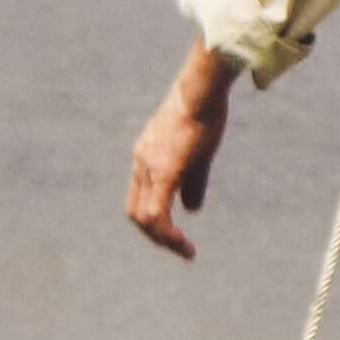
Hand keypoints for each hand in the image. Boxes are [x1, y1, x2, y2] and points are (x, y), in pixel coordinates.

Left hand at [125, 43, 238, 259]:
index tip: (175, 232)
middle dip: (156, 236)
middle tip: (179, 247)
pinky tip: (185, 246)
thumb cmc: (203, 112)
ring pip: (144, 217)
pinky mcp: (165, 170)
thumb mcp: (198, 152)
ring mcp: (150, 166)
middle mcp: (141, 162)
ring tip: (185, 251)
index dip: (154, 220)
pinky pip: (158, 212)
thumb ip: (193, 182)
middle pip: (136, 212)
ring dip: (164, 240)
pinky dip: (168, 235)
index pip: (138, 198)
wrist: (201, 88)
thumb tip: (191, 209)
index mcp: (145, 156)